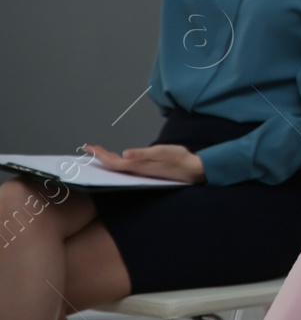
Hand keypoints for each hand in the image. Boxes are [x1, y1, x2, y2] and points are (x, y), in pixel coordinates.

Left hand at [83, 142, 204, 183]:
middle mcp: (136, 171)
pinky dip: (118, 160)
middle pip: (112, 165)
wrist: (192, 169)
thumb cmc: (178, 158)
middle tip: (89, 148)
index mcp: (137, 166)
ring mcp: (141, 172)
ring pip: (118, 166)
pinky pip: (126, 166)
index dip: (99, 155)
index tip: (88, 148)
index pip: (112, 162)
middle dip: (100, 156)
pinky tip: (120, 158)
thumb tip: (125, 154)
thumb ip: (143, 154)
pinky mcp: (146, 170)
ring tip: (99, 152)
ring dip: (108, 159)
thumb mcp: (161, 152)